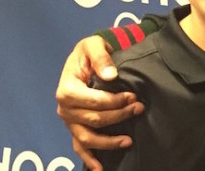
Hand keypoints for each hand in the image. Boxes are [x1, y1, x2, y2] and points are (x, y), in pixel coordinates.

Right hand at [55, 36, 144, 170]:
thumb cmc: (89, 51)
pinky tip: (100, 168)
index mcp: (67, 88)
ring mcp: (69, 121)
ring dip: (109, 141)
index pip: (93, 100)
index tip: (134, 97)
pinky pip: (80, 147)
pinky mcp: (74, 128)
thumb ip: (101, 58)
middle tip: (140, 108)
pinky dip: (89, 159)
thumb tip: (111, 76)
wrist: (85, 57)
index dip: (114, 101)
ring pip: (88, 137)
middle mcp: (64, 108)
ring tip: (129, 141)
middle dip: (119, 116)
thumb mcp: (93, 45)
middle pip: (94, 119)